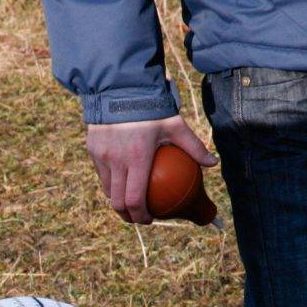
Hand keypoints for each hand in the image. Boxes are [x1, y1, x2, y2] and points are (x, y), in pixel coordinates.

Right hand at [85, 115, 215, 223]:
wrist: (119, 87)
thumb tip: (212, 163)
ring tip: (129, 202)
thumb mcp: (174, 124)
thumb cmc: (152, 106)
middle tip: (138, 218)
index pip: (134, 198)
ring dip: (118, 200)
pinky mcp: (93, 149)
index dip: (140, 215)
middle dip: (126, 215)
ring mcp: (102, 156)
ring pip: (107, 189)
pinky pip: (102, 173)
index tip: (149, 219)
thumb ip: (193, 145)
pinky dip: (111, 182)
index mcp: (136, 158)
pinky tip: (120, 180)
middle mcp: (116, 160)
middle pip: (117, 201)